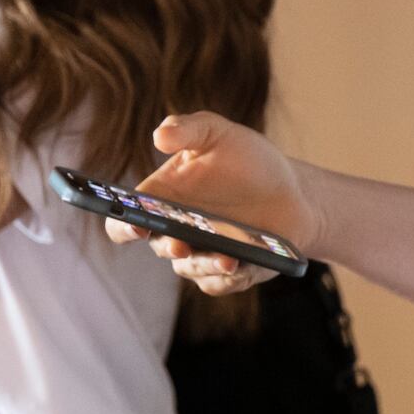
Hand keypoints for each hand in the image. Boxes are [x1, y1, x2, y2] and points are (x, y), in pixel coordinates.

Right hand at [109, 112, 320, 295]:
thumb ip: (188, 129)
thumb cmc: (246, 160)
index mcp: (161, 200)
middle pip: (158, 247)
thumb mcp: (218, 134)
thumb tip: (160, 136)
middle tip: (180, 244)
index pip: (124, 219)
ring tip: (227, 258)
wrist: (292, 189)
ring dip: (204, 265)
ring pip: (190, 269)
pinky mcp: (227, 272)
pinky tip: (239, 267)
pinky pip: (217, 284)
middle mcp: (175, 231)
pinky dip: (226, 279)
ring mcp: (201, 254)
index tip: (135, 222)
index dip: (121, 224)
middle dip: (168, 247)